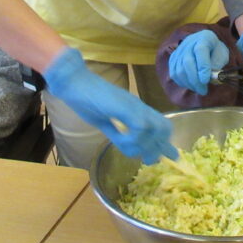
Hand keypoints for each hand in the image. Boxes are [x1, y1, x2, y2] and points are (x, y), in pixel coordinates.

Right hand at [44, 47, 175, 163]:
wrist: (75, 82)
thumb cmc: (86, 100)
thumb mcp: (105, 122)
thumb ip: (117, 133)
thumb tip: (127, 147)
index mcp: (136, 110)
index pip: (160, 125)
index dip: (164, 142)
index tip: (168, 156)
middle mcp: (139, 107)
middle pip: (162, 128)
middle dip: (158, 148)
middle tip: (149, 160)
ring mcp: (133, 106)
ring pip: (154, 130)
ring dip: (144, 146)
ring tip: (132, 151)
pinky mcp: (125, 107)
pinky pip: (140, 128)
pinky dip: (132, 139)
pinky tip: (120, 141)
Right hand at [168, 30, 229, 93]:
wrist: (204, 43)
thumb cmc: (215, 50)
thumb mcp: (222, 54)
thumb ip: (217, 64)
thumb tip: (210, 77)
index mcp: (204, 38)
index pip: (200, 50)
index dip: (202, 66)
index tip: (206, 81)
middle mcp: (189, 42)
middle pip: (187, 62)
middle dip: (195, 80)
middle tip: (203, 91)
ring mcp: (179, 50)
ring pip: (179, 69)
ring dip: (189, 83)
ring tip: (198, 89)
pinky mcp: (173, 58)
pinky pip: (174, 73)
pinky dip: (182, 82)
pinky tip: (190, 85)